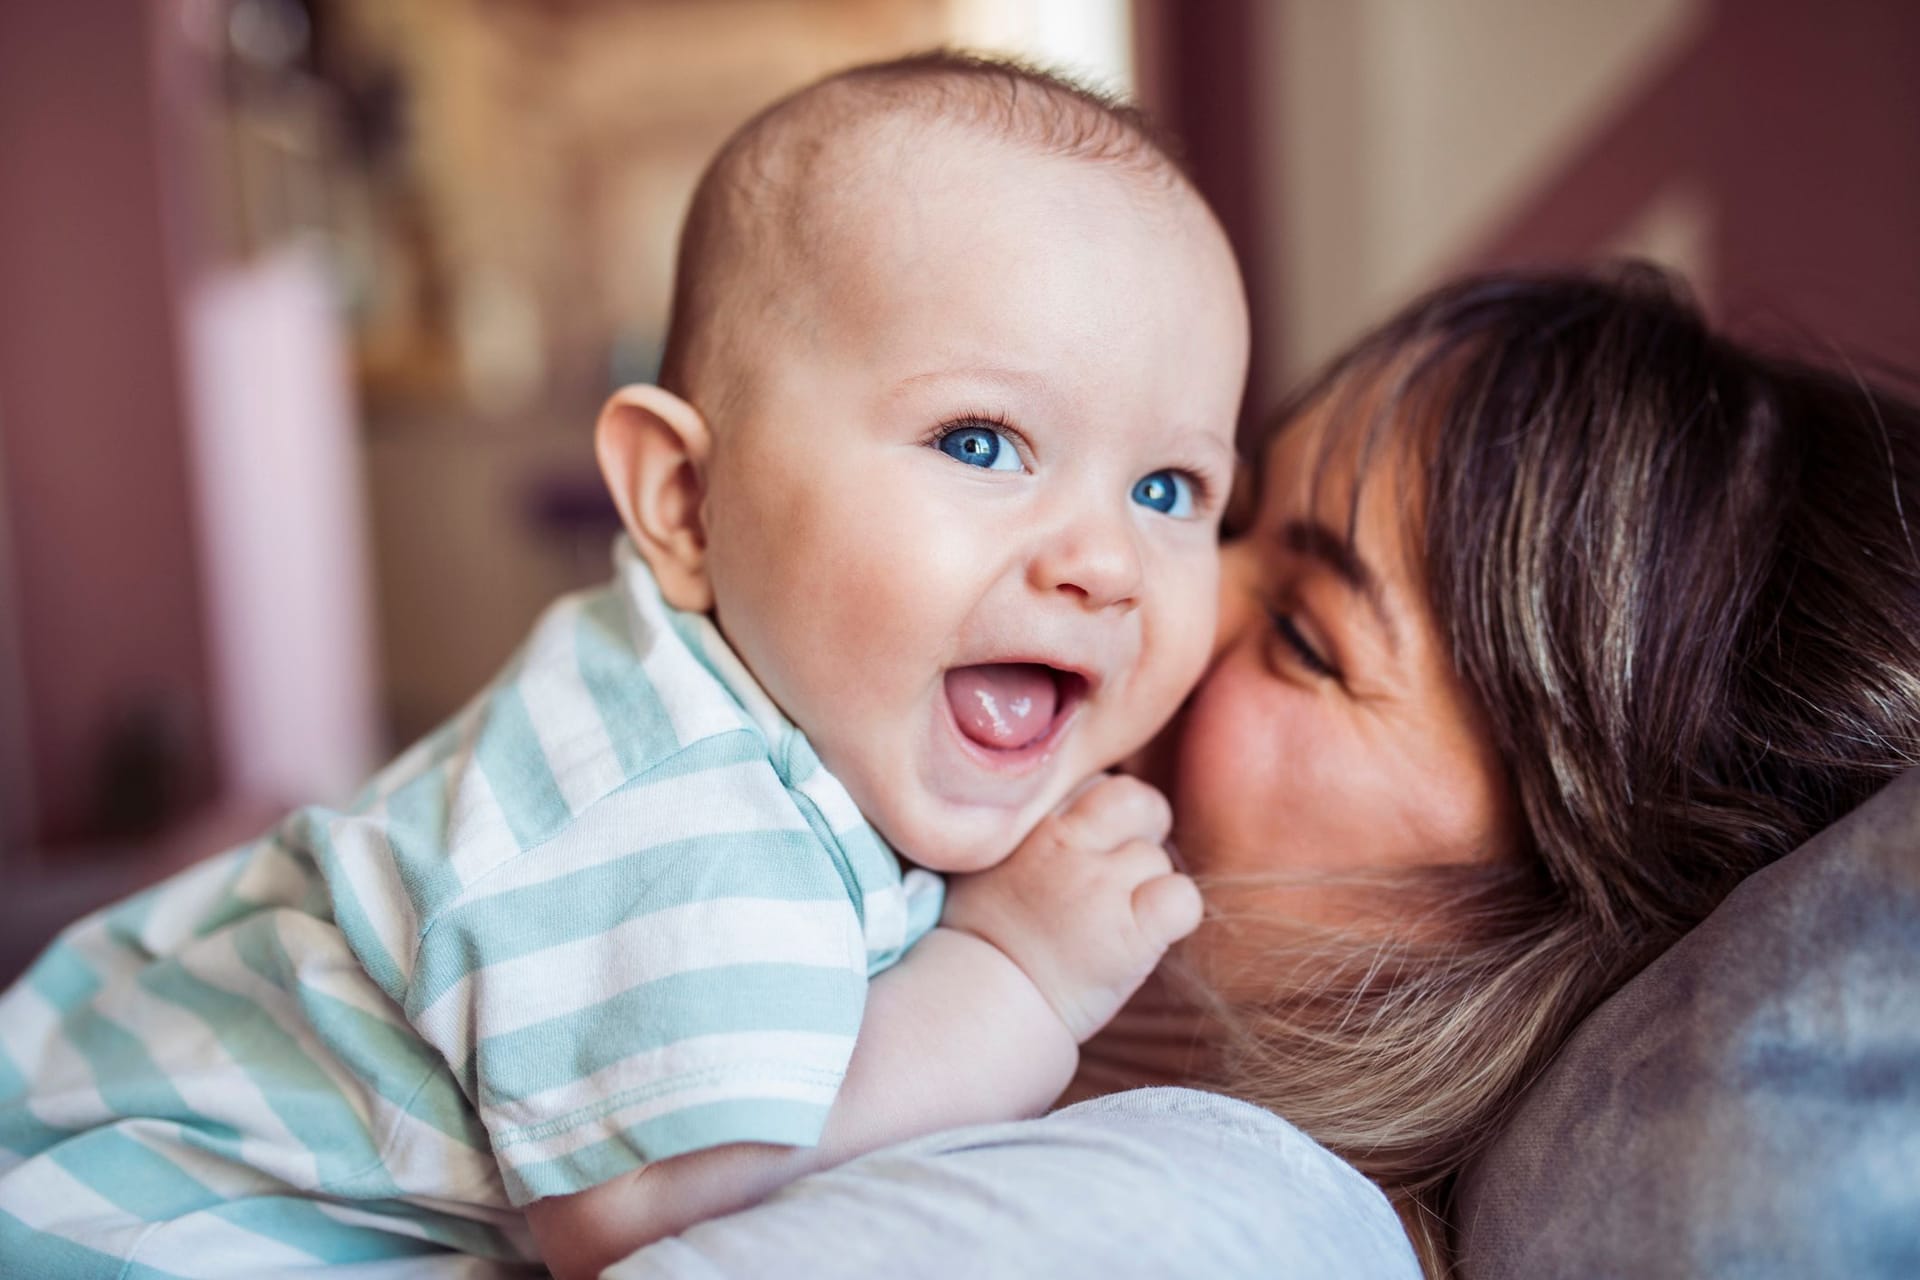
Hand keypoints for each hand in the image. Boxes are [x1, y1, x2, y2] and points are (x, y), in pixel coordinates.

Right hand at [942, 775, 1202, 1042]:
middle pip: (1135, 802)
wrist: (979, 1006)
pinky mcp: (1131, 933)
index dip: (1100, 817)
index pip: (1095, 784)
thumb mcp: (988, 857)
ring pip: (1159, 857)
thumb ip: (1033, 825)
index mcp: (1030, 821)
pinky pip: (1183, 898)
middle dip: (1141, 831)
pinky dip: (1175, 915)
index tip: (1086, 849)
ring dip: (1147, 886)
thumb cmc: (983, 938)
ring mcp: (1099, 887)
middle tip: (1122, 873)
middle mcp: (1065, 844)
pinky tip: (1147, 936)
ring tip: (1113, 921)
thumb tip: (1080, 808)